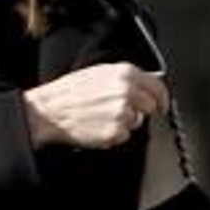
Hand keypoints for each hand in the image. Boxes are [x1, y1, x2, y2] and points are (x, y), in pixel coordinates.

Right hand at [23, 62, 168, 148]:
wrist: (49, 110)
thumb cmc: (68, 93)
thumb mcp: (97, 73)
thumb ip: (124, 77)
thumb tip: (144, 84)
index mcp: (124, 73)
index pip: (158, 87)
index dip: (161, 98)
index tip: (160, 105)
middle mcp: (127, 91)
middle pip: (151, 107)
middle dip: (140, 111)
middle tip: (120, 112)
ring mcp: (122, 113)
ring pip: (137, 122)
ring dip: (123, 123)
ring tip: (101, 116)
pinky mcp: (116, 132)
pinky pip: (124, 136)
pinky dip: (113, 134)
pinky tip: (97, 125)